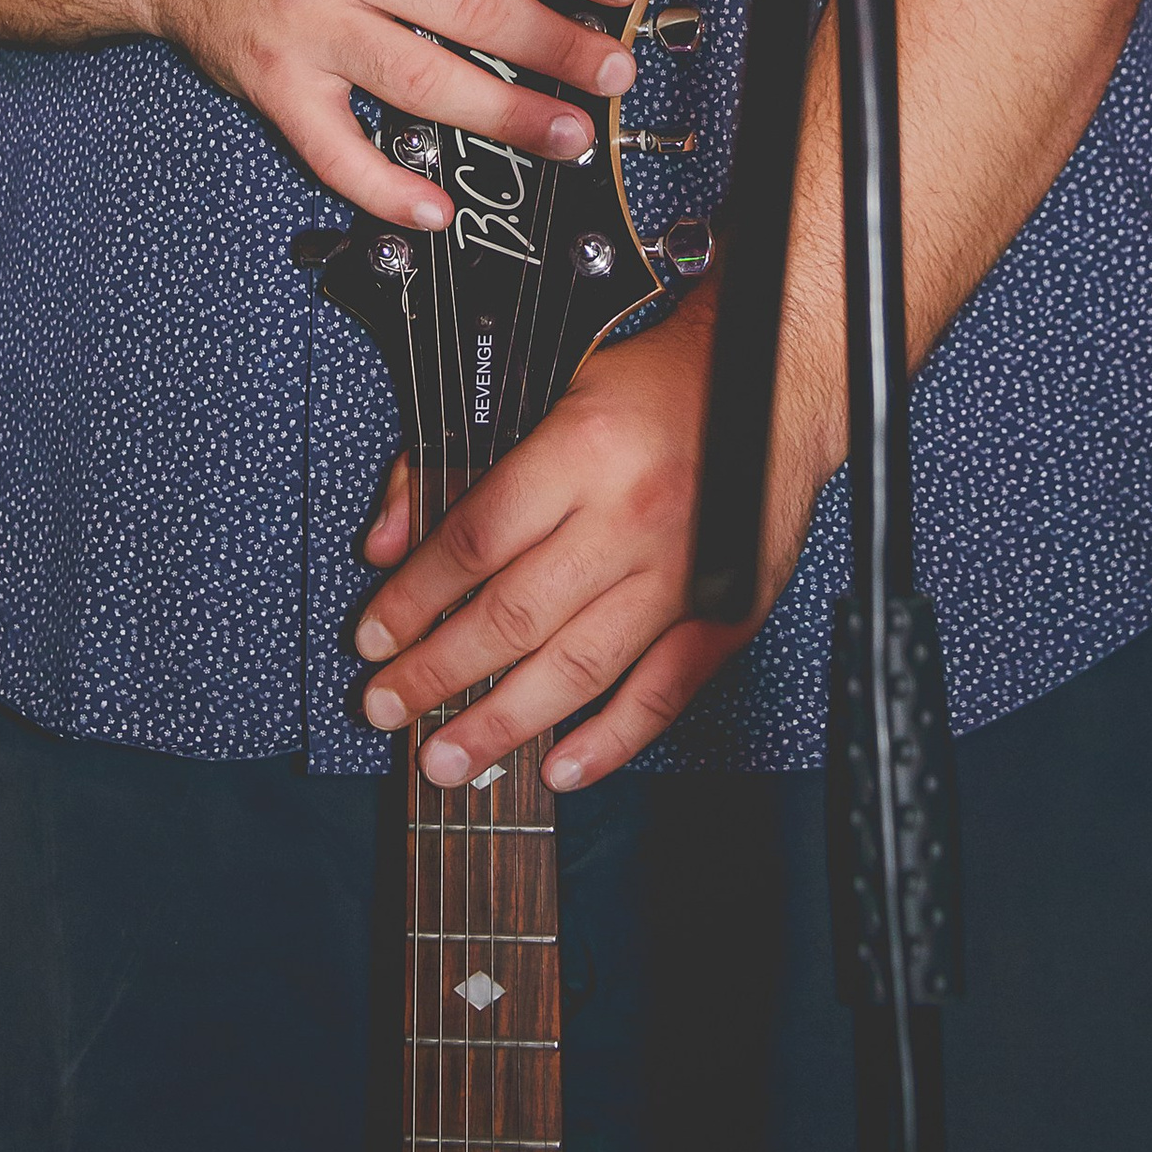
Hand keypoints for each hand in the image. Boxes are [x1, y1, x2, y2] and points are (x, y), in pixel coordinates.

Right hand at [146, 0, 641, 227]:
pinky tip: (436, 208)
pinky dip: (384, 187)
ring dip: (504, 117)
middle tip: (615, 72)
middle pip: (470, 7)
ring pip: (419, 81)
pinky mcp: (273, 81)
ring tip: (568, 135)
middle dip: (556, 47)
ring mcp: (304, 22)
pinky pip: (332, 149)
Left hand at [353, 288, 799, 790]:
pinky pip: (664, 694)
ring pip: (579, 668)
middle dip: (438, 673)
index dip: (414, 598)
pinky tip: (561, 769)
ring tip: (446, 756)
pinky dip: (611, 741)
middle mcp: (632, 517)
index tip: (374, 636)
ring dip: (504, 722)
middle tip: (387, 708)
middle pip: (516, 614)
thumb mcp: (543, 386)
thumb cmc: (656, 384)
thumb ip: (451, 459)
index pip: (475, 541)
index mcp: (584, 450)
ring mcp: (682, 574)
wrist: (776, 383)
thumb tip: (386, 541)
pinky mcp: (726, 613)